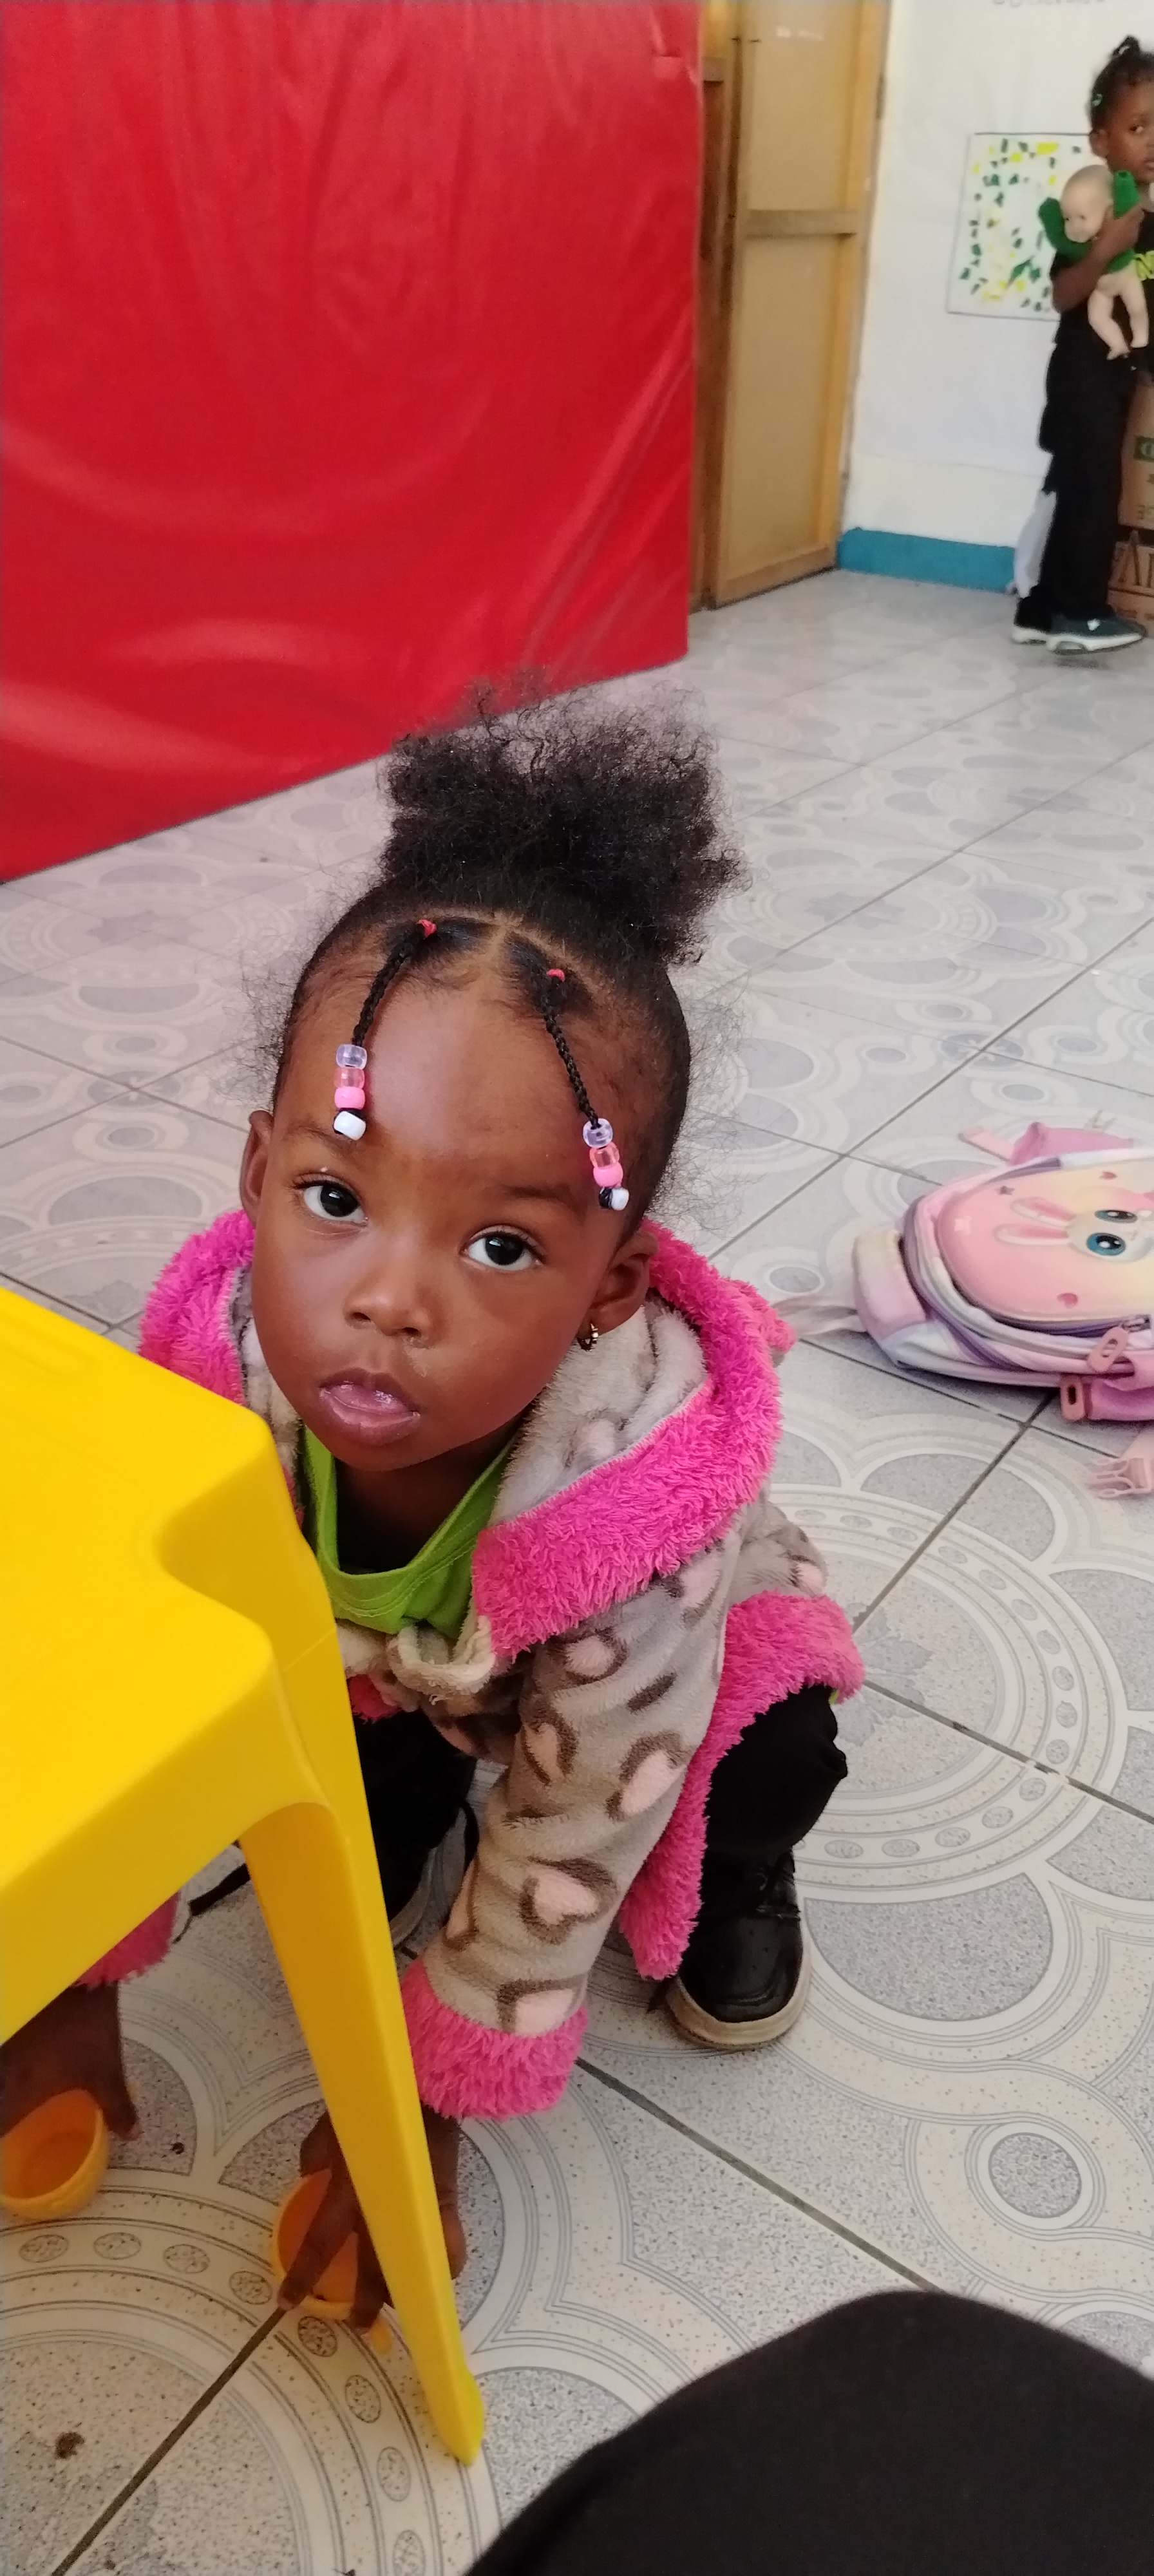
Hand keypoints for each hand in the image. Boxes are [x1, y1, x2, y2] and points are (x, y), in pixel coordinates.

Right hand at [0, 1983, 136, 2140]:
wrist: (76, 1971)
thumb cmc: (87, 2026)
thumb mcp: (105, 2068)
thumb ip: (116, 2106)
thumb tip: (133, 2136)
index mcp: (20, 2090)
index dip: (2, 2139)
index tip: (9, 2148)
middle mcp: (2, 2072)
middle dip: (4, 2112)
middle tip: (15, 2124)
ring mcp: (2, 2045)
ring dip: (6, 2091)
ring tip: (18, 2097)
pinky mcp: (8, 2023)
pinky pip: (2, 2054)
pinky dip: (8, 2069)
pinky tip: (20, 2069)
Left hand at [277, 2105, 464, 2333]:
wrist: (429, 2082)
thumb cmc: (375, 2097)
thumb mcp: (334, 2121)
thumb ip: (317, 2151)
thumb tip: (307, 2174)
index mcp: (349, 2189)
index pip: (321, 2242)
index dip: (304, 2276)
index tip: (287, 2302)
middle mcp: (382, 2207)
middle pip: (370, 2267)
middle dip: (362, 2301)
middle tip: (355, 2324)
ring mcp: (417, 2208)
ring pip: (409, 2264)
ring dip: (402, 2288)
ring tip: (397, 2304)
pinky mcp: (445, 2201)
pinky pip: (448, 2245)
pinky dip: (443, 2263)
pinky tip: (437, 2271)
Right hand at [1097, 205, 1142, 262]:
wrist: (1105, 251)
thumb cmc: (1106, 234)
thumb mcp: (1106, 220)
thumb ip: (1110, 210)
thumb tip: (1111, 205)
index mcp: (1129, 219)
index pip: (1137, 209)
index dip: (1135, 207)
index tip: (1131, 206)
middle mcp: (1134, 226)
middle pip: (1139, 218)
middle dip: (1135, 215)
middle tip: (1129, 214)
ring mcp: (1134, 235)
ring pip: (1137, 226)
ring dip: (1133, 224)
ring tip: (1127, 224)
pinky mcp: (1132, 243)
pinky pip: (1134, 234)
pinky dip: (1131, 233)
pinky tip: (1126, 234)